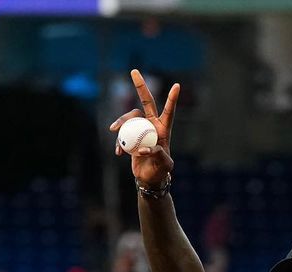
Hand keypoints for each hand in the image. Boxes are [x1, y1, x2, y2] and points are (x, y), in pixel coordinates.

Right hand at [109, 69, 177, 187]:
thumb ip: (158, 154)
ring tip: (114, 131)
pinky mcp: (130, 136)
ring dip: (121, 122)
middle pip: (146, 102)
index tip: (177, 85)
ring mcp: (140, 129)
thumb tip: (144, 147)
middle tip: (134, 71)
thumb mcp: (164, 165)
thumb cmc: (160, 172)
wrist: (148, 179)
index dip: (172, 99)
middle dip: (140, 86)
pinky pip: (122, 132)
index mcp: (163, 129)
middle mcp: (152, 125)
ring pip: (129, 117)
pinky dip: (118, 141)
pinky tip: (119, 152)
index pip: (168, 112)